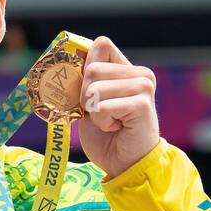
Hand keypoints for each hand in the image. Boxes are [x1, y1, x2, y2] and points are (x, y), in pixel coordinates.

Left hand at [75, 35, 160, 178]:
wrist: (124, 165)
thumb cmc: (106, 137)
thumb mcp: (88, 103)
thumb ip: (83, 80)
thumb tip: (66, 59)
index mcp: (126, 69)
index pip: (101, 45)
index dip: (84, 68)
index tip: (88, 94)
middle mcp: (140, 73)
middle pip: (92, 68)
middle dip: (85, 96)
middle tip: (101, 114)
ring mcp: (144, 86)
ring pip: (95, 88)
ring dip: (94, 112)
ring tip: (109, 122)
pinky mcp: (142, 104)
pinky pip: (103, 106)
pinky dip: (101, 122)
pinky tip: (115, 128)